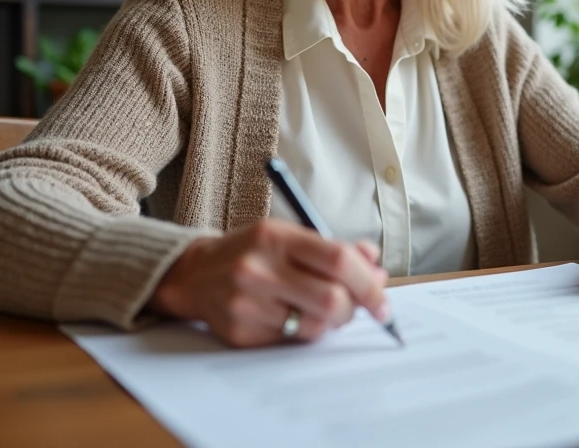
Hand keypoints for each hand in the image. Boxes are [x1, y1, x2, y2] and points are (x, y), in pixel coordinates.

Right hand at [148, 219, 389, 347]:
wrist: (195, 274)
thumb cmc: (254, 252)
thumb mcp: (291, 236)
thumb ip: (336, 249)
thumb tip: (378, 269)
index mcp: (277, 237)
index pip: (338, 260)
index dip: (369, 283)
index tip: (383, 300)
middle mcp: (259, 269)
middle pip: (331, 299)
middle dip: (354, 309)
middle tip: (357, 309)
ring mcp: (247, 303)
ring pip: (314, 326)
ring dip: (330, 323)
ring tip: (322, 310)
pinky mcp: (239, 332)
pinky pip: (290, 341)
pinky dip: (303, 333)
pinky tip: (293, 318)